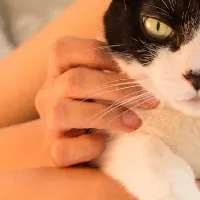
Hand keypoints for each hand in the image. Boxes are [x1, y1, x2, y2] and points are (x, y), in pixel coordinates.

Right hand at [35, 36, 157, 166]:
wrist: (87, 146)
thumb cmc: (104, 104)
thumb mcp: (109, 79)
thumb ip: (118, 61)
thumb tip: (140, 47)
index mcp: (60, 69)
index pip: (64, 49)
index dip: (100, 54)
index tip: (134, 66)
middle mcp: (48, 93)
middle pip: (74, 80)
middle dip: (118, 88)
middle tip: (151, 99)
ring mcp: (49, 124)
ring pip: (63, 112)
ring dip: (107, 116)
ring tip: (136, 123)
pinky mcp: (56, 153)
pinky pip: (64, 149)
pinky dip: (88, 146)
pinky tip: (106, 145)